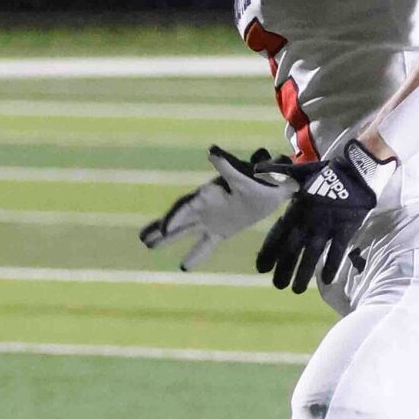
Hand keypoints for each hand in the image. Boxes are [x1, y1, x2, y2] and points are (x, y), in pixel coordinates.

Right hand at [140, 145, 292, 271]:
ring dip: (167, 239)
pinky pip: (205, 244)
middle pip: (177, 220)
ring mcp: (210, 219)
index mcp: (207, 194)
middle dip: (160, 230)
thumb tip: (211, 151)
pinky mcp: (221, 230)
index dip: (173, 218)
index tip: (164, 229)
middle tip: (143, 239)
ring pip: (184, 231)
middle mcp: (204, 207)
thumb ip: (226, 166)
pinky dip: (195, 255)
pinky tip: (184, 267)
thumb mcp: (244, 175)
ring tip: (148, 246)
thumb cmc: (260, 179)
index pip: (185, 208)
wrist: (276, 187)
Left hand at [252, 140, 384, 293]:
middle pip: (293, 248)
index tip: (260, 268)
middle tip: (277, 286)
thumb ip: (278, 174)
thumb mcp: (300, 172)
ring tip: (296, 290)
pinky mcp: (346, 228)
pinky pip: (338, 249)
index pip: (279, 233)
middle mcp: (309, 219)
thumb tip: (256, 169)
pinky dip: (332, 264)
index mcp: (296, 207)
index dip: (269, 251)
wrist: (356, 169)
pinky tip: (325, 280)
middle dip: (284, 268)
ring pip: (313, 252)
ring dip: (303, 272)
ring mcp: (327, 224)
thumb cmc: (326, 172)